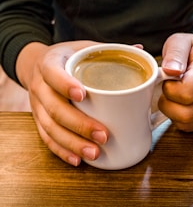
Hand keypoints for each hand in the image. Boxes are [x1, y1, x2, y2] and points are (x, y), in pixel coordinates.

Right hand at [16, 41, 108, 165]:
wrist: (37, 65)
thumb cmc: (67, 57)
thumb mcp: (82, 47)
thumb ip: (108, 49)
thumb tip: (140, 49)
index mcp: (50, 62)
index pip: (52, 73)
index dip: (64, 84)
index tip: (83, 96)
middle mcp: (39, 85)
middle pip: (54, 108)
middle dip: (79, 125)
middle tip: (103, 136)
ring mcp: (37, 105)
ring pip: (50, 128)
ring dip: (72, 143)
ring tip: (94, 153)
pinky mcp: (38, 119)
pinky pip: (46, 138)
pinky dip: (61, 150)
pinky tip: (78, 160)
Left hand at [159, 33, 192, 130]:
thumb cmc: (191, 49)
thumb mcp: (180, 41)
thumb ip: (174, 54)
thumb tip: (170, 70)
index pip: (186, 93)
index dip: (169, 89)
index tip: (166, 79)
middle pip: (186, 113)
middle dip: (167, 103)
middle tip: (166, 90)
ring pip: (187, 123)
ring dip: (171, 112)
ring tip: (172, 96)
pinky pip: (190, 127)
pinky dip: (178, 119)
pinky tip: (178, 104)